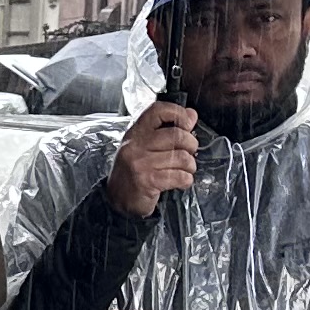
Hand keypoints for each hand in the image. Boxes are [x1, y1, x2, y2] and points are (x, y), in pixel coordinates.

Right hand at [106, 101, 200, 218]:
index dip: (178, 113)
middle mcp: (136, 145)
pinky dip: (186, 180)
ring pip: (182, 157)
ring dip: (190, 166)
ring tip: (185, 170)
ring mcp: (140, 163)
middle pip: (177, 135)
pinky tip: (181, 181)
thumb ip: (167, 130)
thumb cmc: (133, 170)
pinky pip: (179, 176)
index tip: (188, 123)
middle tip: (189, 153)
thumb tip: (192, 115)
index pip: (158, 111)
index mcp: (136, 132)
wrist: (117, 198)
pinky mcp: (147, 181)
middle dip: (191, 145)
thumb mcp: (144, 146)